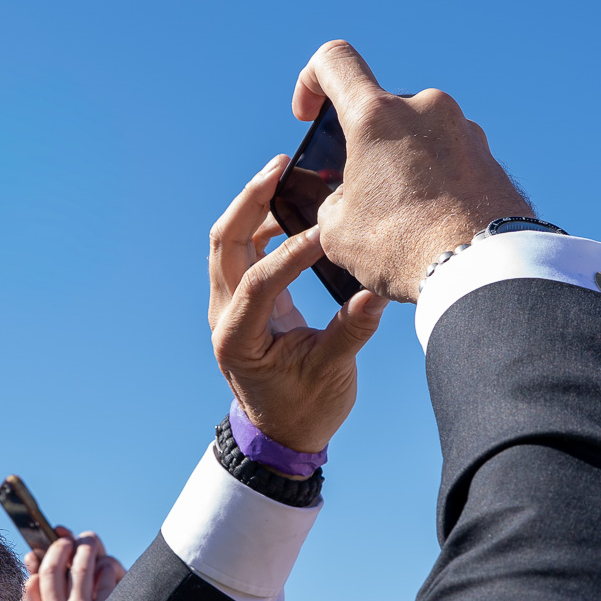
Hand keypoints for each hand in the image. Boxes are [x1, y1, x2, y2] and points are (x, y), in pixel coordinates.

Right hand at [18, 528, 123, 600]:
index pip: (28, 591)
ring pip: (77, 567)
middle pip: (49, 571)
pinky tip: (107, 566)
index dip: (32, 569)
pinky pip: (102, 577)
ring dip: (83, 547)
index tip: (36, 556)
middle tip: (64, 539)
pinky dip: (104, 565)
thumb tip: (32, 577)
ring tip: (87, 540)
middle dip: (57, 548)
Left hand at [210, 157, 383, 451]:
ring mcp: (231, 305)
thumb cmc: (303, 409)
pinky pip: (246, 252)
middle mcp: (224, 314)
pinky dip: (265, 226)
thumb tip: (375, 293)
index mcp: (238, 337)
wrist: (282, 434)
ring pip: (230, 242)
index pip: (258, 280)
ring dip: (255, 207)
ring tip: (288, 176)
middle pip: (224, 242)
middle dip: (250, 201)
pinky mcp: (247, 300)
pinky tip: (295, 210)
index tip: (327, 230)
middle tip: (281, 167)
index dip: (292, 252)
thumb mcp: (331, 375)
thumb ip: (349, 332)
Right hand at [291, 40, 531, 301]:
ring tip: (405, 220)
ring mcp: (464, 130)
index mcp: (376, 116)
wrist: (483, 270)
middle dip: (365, 149)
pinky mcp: (490, 156)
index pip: (333, 60)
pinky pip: (451, 160)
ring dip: (403, 166)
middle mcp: (424, 108)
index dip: (311, 81)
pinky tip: (437, 224)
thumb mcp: (338, 232)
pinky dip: (436, 182)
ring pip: (417, 138)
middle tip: (363, 197)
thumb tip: (349, 199)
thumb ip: (334, 203)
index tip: (311, 116)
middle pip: (380, 113)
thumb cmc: (403, 247)